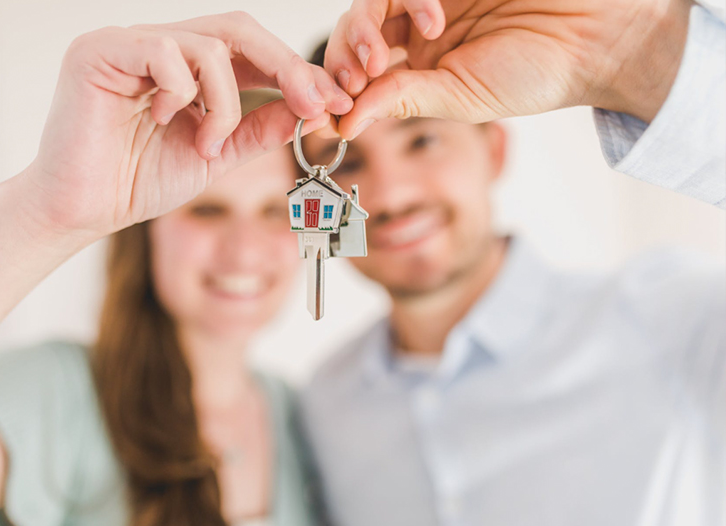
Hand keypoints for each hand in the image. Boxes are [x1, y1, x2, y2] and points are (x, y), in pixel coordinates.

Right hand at [23, 12, 352, 237]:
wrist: (82, 210)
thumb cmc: (139, 181)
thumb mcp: (217, 155)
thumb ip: (258, 129)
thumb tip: (308, 109)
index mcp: (186, 68)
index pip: (250, 51)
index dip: (295, 72)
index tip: (333, 103)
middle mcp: (160, 46)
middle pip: (238, 29)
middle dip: (286, 67)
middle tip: (314, 103)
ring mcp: (129, 43)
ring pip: (208, 45)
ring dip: (225, 103)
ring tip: (207, 145)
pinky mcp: (100, 51)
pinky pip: (164, 52)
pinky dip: (182, 93)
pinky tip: (164, 121)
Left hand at [324, 0, 691, 137]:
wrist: (595, 37)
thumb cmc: (535, 74)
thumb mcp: (460, 98)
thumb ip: (402, 101)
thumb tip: (343, 124)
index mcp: (419, 67)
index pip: (359, 71)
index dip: (337, 86)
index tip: (330, 109)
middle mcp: (418, 30)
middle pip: (355, 31)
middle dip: (344, 55)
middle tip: (358, 77)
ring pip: (371, 0)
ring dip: (366, 27)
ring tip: (387, 56)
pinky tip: (432, 19)